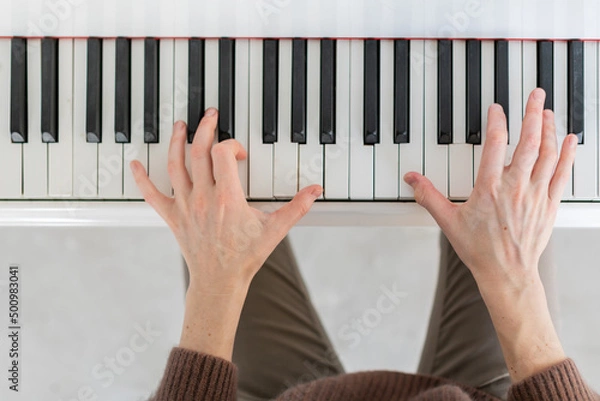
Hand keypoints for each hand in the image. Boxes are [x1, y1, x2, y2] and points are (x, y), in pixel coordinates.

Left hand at [130, 108, 321, 289]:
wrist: (220, 281)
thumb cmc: (245, 256)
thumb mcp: (275, 230)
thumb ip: (297, 207)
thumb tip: (316, 191)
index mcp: (227, 197)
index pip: (222, 154)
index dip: (231, 145)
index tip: (238, 153)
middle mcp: (202, 198)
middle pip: (198, 152)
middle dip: (204, 129)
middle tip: (209, 116)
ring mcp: (185, 206)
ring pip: (175, 165)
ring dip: (176, 142)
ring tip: (181, 126)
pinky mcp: (172, 216)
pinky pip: (151, 194)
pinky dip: (141, 178)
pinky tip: (135, 164)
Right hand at [404, 88, 575, 291]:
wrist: (506, 274)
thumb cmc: (480, 250)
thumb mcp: (448, 221)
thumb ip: (428, 196)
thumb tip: (412, 179)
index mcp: (490, 188)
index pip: (496, 144)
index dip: (497, 121)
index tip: (496, 109)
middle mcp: (515, 187)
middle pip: (529, 141)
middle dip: (533, 114)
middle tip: (536, 94)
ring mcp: (535, 195)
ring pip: (548, 153)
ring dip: (549, 129)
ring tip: (547, 112)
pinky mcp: (549, 204)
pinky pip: (562, 174)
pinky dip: (567, 155)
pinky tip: (570, 140)